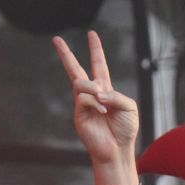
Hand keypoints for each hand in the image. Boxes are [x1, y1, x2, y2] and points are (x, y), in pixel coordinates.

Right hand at [53, 31, 138, 171]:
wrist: (118, 150)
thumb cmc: (125, 129)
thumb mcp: (129, 106)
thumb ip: (115, 95)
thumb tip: (96, 92)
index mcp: (105, 89)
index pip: (99, 65)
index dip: (96, 49)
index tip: (92, 34)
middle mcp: (92, 94)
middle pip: (75, 70)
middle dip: (65, 54)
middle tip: (56, 39)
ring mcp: (83, 104)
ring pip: (81, 83)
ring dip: (94, 89)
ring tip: (104, 103)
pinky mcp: (79, 115)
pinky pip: (84, 99)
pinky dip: (95, 103)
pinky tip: (103, 112)